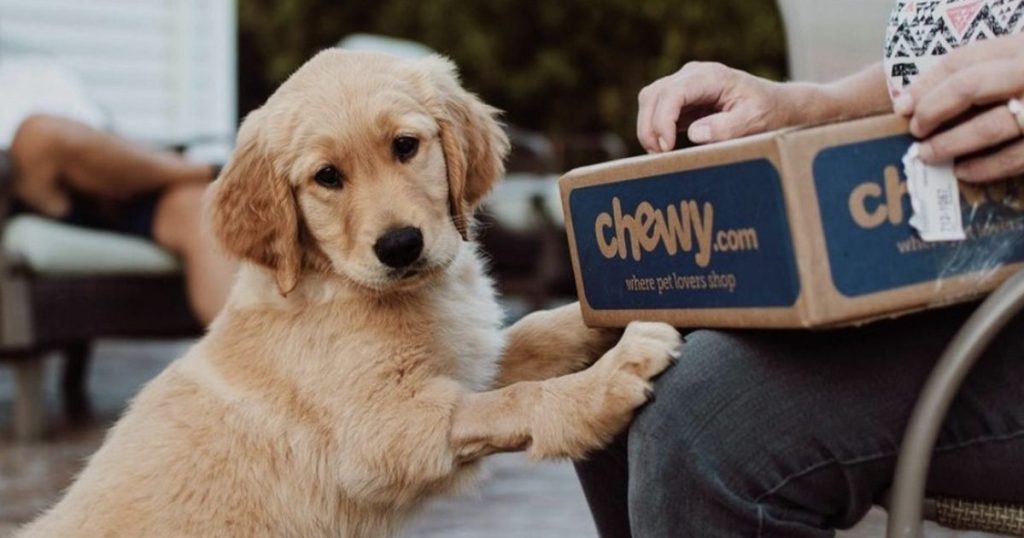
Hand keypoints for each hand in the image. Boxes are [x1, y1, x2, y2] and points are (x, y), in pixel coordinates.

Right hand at [636, 62, 796, 152]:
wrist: (775, 104)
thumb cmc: (767, 112)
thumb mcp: (753, 121)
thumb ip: (726, 127)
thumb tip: (694, 133)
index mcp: (711, 76)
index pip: (673, 93)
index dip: (663, 120)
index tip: (666, 148)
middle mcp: (693, 74)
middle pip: (654, 94)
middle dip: (650, 126)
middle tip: (658, 155)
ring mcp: (685, 83)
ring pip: (650, 99)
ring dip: (648, 127)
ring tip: (659, 153)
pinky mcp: (681, 97)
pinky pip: (656, 108)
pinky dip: (655, 127)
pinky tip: (665, 147)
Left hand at [894, 32, 1023, 181]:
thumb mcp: (1017, 65)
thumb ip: (982, 72)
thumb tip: (913, 100)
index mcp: (1022, 47)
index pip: (962, 60)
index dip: (925, 83)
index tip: (902, 105)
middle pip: (970, 86)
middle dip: (933, 109)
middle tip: (915, 129)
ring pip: (990, 126)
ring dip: (950, 144)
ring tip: (928, 154)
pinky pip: (1016, 157)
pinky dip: (985, 167)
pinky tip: (963, 171)